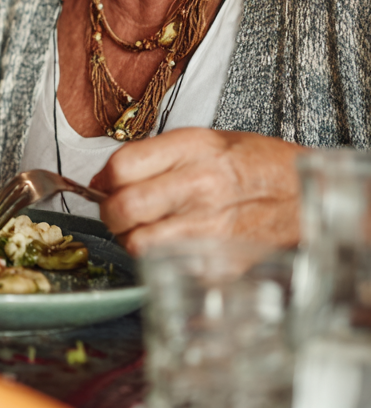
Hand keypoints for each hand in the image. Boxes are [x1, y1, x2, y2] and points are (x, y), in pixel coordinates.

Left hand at [90, 127, 301, 254]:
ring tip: (149, 228)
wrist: (304, 198)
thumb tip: (103, 180)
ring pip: (137, 243)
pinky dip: (162, 259)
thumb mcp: (203, 141)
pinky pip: (166, 266)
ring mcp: (210, 228)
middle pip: (123, 208)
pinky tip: (178, 243)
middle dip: (112, 213)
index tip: (109, 184)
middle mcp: (200, 187)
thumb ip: (152, 156)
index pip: (121, 167)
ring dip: (133, 239)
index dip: (106, 179)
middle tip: (121, 212)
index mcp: (193, 149)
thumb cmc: (251, 165)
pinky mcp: (217, 263)